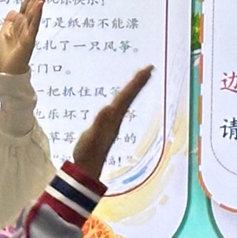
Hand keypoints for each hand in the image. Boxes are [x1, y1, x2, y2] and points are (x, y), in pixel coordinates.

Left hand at [0, 0, 49, 74]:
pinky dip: (37, 14)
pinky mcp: (28, 41)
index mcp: (19, 24)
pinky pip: (33, 25)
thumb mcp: (3, 34)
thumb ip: (9, 22)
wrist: (5, 73)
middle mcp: (26, 26)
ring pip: (35, 13)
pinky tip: (40, 4)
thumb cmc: (4, 56)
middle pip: (33, 5)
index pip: (27, 4)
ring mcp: (28, 33)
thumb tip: (13, 11)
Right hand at [71, 66, 153, 180]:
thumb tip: (107, 109)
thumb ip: (98, 125)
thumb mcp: (91, 138)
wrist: (87, 169)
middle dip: (138, 82)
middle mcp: (116, 119)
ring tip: (140, 76)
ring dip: (133, 88)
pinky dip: (123, 97)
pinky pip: (118, 106)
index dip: (136, 83)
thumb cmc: (88, 154)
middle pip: (129, 97)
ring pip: (125, 101)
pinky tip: (122, 96)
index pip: (127, 97)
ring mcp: (112, 123)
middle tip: (149, 68)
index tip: (148, 69)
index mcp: (113, 119)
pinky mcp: (107, 125)